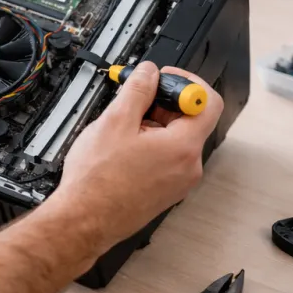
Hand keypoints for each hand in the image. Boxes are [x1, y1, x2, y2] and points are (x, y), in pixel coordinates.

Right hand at [51, 62, 223, 253]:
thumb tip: (149, 73)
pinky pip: (167, 158)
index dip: (187, 83)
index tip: (164, 80)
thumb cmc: (97, 180)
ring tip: (122, 130)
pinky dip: (149, 145)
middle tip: (134, 101)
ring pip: (175, 139)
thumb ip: (138, 90)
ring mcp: (179, 182)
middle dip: (163, 104)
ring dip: (153, 125)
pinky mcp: (166, 191)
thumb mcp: (115, 121)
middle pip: (191, 120)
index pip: (208, 102)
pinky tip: (122, 149)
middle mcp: (189, 166)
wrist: (84, 220)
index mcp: (183, 147)